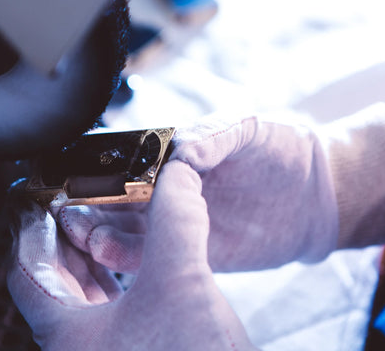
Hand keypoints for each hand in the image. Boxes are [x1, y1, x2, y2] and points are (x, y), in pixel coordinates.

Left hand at [7, 161, 254, 350]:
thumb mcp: (181, 281)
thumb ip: (175, 221)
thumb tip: (178, 175)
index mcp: (66, 333)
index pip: (27, 271)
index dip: (32, 230)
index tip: (43, 202)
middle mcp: (77, 349)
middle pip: (52, 286)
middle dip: (65, 242)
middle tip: (78, 209)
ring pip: (80, 304)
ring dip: (90, 265)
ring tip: (106, 232)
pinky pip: (107, 318)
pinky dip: (114, 288)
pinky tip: (135, 274)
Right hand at [59, 113, 339, 272]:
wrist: (316, 195)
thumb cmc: (282, 150)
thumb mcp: (251, 127)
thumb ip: (215, 134)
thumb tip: (181, 148)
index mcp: (175, 156)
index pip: (126, 160)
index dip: (99, 168)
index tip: (78, 176)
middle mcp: (169, 189)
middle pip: (115, 198)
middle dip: (89, 205)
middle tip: (68, 211)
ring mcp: (179, 221)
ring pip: (127, 230)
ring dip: (100, 232)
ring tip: (84, 234)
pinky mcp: (194, 251)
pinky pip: (157, 257)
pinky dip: (130, 256)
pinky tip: (110, 252)